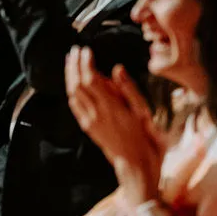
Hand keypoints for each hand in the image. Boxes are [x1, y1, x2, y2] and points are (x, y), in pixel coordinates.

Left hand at [65, 46, 162, 204]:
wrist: (136, 166)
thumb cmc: (146, 139)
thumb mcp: (144, 112)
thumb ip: (128, 89)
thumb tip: (117, 68)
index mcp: (111, 107)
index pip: (90, 79)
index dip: (85, 62)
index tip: (86, 49)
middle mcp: (96, 114)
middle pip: (77, 84)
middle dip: (74, 65)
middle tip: (75, 50)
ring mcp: (90, 122)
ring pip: (73, 94)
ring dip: (70, 76)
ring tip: (71, 61)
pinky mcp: (88, 128)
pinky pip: (75, 106)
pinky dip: (71, 91)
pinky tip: (73, 84)